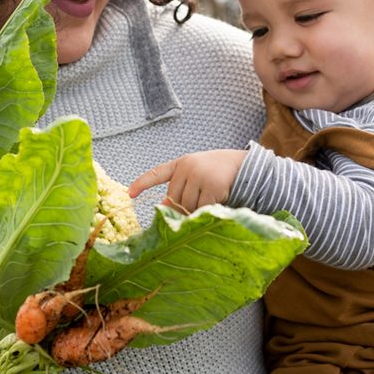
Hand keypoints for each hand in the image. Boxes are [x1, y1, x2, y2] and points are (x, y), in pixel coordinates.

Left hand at [128, 149, 246, 213]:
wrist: (244, 165)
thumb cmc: (217, 172)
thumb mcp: (197, 173)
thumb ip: (181, 186)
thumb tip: (165, 207)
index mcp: (181, 163)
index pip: (157, 173)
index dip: (142, 183)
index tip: (130, 194)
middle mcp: (188, 167)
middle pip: (174, 198)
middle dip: (182, 207)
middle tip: (196, 204)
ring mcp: (200, 176)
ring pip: (187, 205)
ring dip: (195, 210)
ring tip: (209, 199)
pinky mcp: (212, 186)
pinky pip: (201, 208)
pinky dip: (207, 210)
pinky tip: (217, 200)